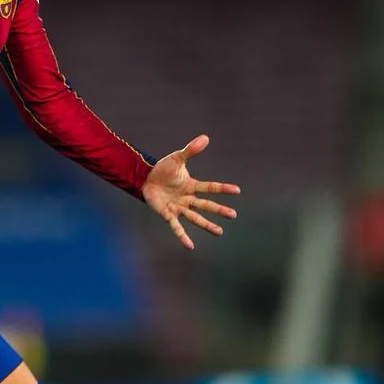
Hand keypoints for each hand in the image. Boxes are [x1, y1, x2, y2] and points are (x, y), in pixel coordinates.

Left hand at [140, 134, 239, 249]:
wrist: (145, 179)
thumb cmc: (163, 170)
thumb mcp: (177, 159)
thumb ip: (190, 151)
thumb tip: (206, 137)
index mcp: (192, 185)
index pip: (210, 187)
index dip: (223, 188)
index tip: (238, 190)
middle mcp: (188, 198)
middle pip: (205, 205)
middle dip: (219, 210)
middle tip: (233, 215)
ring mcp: (179, 207)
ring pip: (195, 218)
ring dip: (207, 225)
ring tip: (219, 232)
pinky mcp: (168, 214)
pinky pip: (176, 227)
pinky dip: (183, 236)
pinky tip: (190, 246)